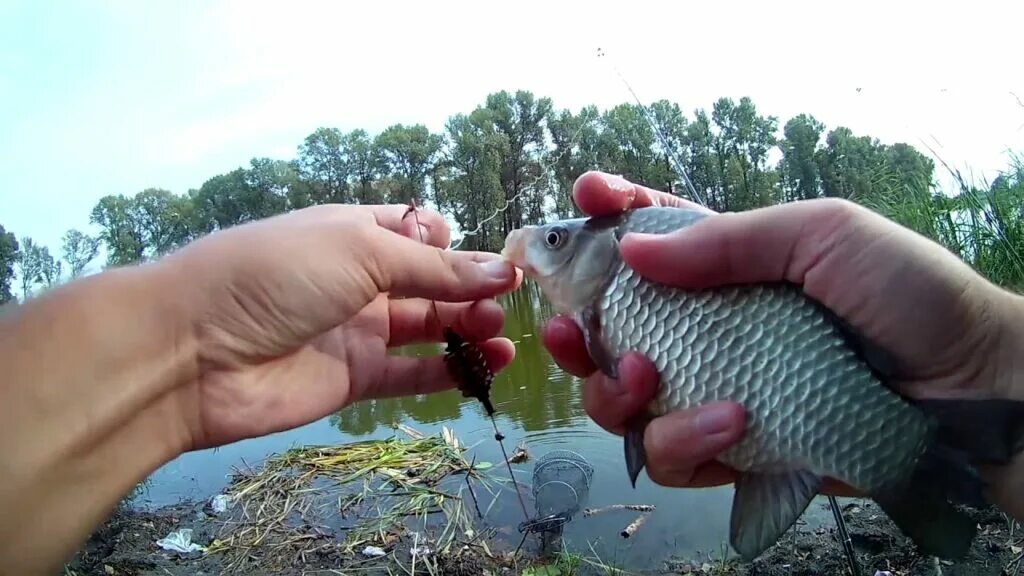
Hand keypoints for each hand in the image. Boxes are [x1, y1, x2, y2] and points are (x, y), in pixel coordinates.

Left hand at [168, 203, 520, 449]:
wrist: (191, 352)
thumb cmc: (275, 275)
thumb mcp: (360, 251)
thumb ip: (434, 267)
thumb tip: (502, 270)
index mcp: (356, 232)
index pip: (419, 232)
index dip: (458, 245)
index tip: (497, 262)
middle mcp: (359, 279)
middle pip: (431, 283)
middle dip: (471, 290)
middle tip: (503, 305)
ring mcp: (357, 330)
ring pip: (428, 328)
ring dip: (469, 330)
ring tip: (502, 339)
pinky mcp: (353, 379)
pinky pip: (411, 375)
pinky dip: (449, 373)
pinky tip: (484, 369)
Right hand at [542, 171, 1023, 510]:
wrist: (970, 386)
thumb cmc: (906, 294)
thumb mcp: (822, 236)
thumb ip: (729, 239)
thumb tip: (630, 250)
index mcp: (725, 267)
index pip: (646, 239)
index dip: (606, 217)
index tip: (586, 200)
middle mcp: (706, 330)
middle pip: (607, 332)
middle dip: (575, 331)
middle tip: (571, 330)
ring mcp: (711, 391)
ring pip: (622, 402)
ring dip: (617, 394)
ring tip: (648, 381)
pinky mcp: (731, 448)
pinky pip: (672, 456)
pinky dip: (684, 443)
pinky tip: (730, 424)